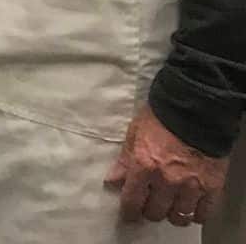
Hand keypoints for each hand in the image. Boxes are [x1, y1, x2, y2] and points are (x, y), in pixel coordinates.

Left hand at [105, 104, 228, 225]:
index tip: (129, 214)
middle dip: (150, 211)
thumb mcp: (134, 134)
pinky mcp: (212, 186)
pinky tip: (190, 208)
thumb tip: (112, 180)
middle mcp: (166, 180)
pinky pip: (203, 213)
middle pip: (155, 212)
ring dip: (172, 214)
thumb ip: (124, 160)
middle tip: (150, 205)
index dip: (129, 211)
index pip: (132, 201)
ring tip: (170, 207)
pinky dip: (196, 214)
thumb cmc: (161, 117)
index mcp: (144, 165)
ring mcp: (191, 185)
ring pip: (179, 216)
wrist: (195, 109)